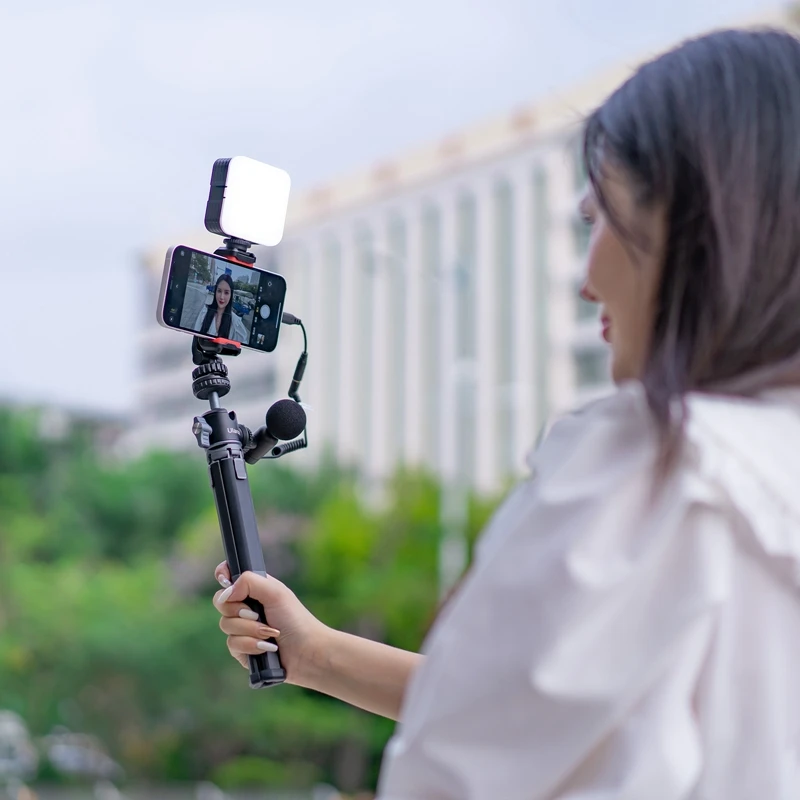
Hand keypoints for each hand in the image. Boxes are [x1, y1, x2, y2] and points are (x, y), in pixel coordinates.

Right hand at [213, 563, 330, 687]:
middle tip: (257, 614)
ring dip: (249, 630)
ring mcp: (243, 629)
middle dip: (238, 609)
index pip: (229, 576)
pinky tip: (266, 648)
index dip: (223, 576)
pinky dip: (250, 645)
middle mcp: (247, 606)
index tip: (224, 581)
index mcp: (255, 589)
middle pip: (221, 602)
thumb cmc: (295, 619)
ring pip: (225, 624)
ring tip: (270, 633)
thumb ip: (248, 582)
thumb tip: (226, 592)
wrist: (306, 653)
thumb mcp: (275, 592)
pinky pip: (232, 644)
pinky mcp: (243, 649)